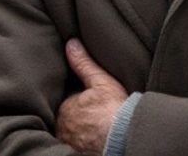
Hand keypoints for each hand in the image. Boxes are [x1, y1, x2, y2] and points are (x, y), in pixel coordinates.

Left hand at [56, 38, 128, 154]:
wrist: (125, 138)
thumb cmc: (114, 110)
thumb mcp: (100, 80)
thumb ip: (83, 63)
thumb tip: (71, 43)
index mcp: (64, 108)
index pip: (66, 99)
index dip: (74, 96)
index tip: (85, 96)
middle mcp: (62, 127)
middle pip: (66, 116)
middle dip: (74, 112)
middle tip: (88, 110)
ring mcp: (69, 141)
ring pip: (70, 130)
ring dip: (77, 127)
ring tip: (91, 123)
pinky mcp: (76, 152)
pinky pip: (76, 143)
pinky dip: (81, 139)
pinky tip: (92, 136)